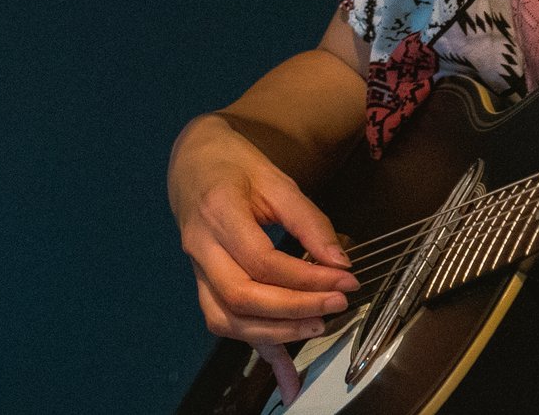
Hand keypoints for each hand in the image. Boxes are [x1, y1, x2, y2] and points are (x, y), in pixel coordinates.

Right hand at [169, 112, 359, 400]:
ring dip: (274, 332)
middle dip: (293, 308)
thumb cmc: (235, 165)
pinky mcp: (203, 285)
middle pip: (241, 295)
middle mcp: (200, 247)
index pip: (261, 260)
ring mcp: (197, 270)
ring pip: (226, 318)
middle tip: (336, 305)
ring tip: (316, 327)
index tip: (344, 279)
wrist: (193, 162)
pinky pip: (225, 323)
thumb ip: (308, 220)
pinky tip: (286, 376)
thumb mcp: (276, 179)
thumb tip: (339, 262)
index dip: (305, 277)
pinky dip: (257, 350)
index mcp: (218, 212)